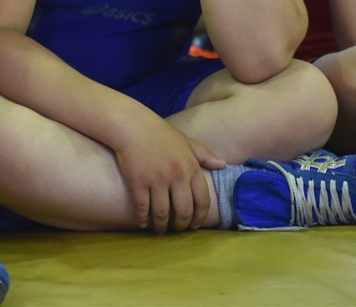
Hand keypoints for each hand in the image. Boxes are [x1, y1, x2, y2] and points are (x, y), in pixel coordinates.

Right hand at [113, 115, 224, 232]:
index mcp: (191, 167)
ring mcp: (157, 180)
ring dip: (161, 226)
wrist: (132, 125)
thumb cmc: (159, 133)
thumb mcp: (185, 142)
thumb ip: (204, 155)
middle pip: (183, 211)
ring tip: (159, 229)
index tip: (195, 225)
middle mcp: (177, 176)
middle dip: (181, 224)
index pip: (203, 199)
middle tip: (176, 229)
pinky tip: (143, 223)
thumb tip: (223, 165)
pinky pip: (142, 208)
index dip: (200, 216)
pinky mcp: (138, 182)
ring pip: (162, 213)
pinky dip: (143, 219)